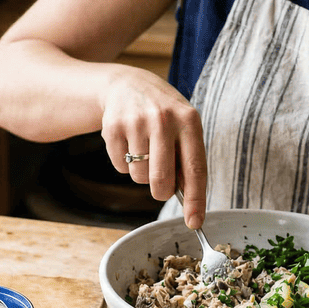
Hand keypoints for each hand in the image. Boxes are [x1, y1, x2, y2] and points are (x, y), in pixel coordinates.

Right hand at [99, 67, 207, 227]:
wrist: (127, 85)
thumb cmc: (163, 114)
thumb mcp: (184, 126)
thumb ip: (189, 159)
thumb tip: (191, 201)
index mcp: (189, 120)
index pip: (195, 169)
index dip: (195, 200)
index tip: (194, 222)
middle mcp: (163, 119)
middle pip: (162, 180)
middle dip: (161, 191)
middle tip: (161, 186)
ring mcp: (136, 122)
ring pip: (139, 177)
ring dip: (141, 174)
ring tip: (144, 150)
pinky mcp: (113, 127)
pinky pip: (120, 168)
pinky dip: (124, 164)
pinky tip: (129, 143)